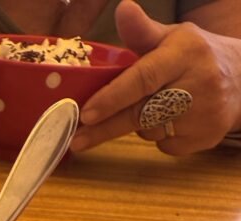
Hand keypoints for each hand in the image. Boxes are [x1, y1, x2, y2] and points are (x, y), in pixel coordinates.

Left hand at [70, 0, 240, 154]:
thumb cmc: (194, 56)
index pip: (144, 78)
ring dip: (138, 125)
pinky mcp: (206, 138)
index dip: (113, 97)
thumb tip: (122, 9)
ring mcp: (205, 114)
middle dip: (106, 128)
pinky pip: (165, 144)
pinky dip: (158, 136)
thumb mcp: (172, 37)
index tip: (87, 113)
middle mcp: (199, 83)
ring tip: (152, 106)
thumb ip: (142, 32)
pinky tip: (171, 119)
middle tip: (77, 139)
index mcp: (186, 53)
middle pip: (141, 112)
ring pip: (150, 131)